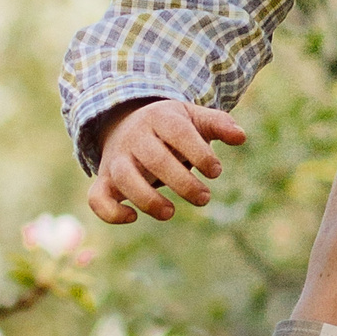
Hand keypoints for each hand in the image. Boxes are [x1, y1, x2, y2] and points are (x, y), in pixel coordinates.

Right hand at [88, 97, 248, 224]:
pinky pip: (97, 197)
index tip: (215, 171)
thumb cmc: (170, 127)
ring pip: (125, 178)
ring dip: (147, 199)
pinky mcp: (104, 180)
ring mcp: (117, 159)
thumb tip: (240, 137)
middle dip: (182, 182)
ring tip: (170, 213)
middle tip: (204, 198)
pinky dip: (110, 212)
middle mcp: (135, 137)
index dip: (199, 152)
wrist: (126, 122)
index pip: (178, 132)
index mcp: (159, 118)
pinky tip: (133, 217)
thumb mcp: (192, 118)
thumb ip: (218, 124)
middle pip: (154, 158)